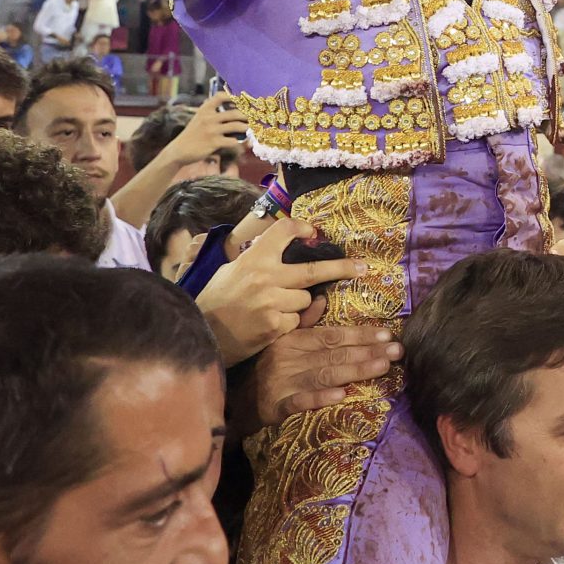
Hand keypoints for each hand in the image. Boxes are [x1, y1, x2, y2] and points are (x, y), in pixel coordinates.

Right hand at [168, 91, 253, 169]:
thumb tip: (231, 108)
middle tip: (255, 117)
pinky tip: (244, 142)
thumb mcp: (199, 119)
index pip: (220, 96)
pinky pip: (233, 141)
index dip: (234, 96)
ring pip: (236, 126)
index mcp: (204, 109)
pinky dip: (240, 142)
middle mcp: (208, 117)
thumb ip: (212, 113)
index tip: (244, 99)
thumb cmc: (192, 134)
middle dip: (247, 115)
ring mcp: (211, 130)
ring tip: (252, 129)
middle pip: (234, 113)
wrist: (179, 150)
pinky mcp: (214, 142)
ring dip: (246, 128)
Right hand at [196, 218, 366, 365]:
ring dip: (298, 302)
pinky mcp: (276, 327)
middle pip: (313, 268)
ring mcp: (272, 303)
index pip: (283, 230)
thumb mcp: (229, 270)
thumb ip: (256, 258)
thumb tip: (278, 243)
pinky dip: (290, 322)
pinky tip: (271, 324)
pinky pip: (297, 320)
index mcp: (254, 258)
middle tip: (362, 266)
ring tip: (275, 307)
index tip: (313, 232)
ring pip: (306, 298)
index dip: (302, 228)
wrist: (200, 335)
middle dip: (342, 268)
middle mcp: (265, 277)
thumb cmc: (214, 301)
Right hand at [244, 317, 401, 428]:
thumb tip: (321, 298)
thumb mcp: (280, 340)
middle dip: (368, 351)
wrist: (235, 401)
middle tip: (398, 351)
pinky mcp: (276, 405)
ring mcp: (283, 381)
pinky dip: (320, 397)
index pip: (332, 335)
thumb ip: (303, 322)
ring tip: (383, 367)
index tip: (388, 334)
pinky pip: (301, 401)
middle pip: (334, 353)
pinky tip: (341, 394)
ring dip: (356, 370)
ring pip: (325, 374)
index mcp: (293, 339)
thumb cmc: (264, 368)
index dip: (360, 334)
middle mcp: (290, 357)